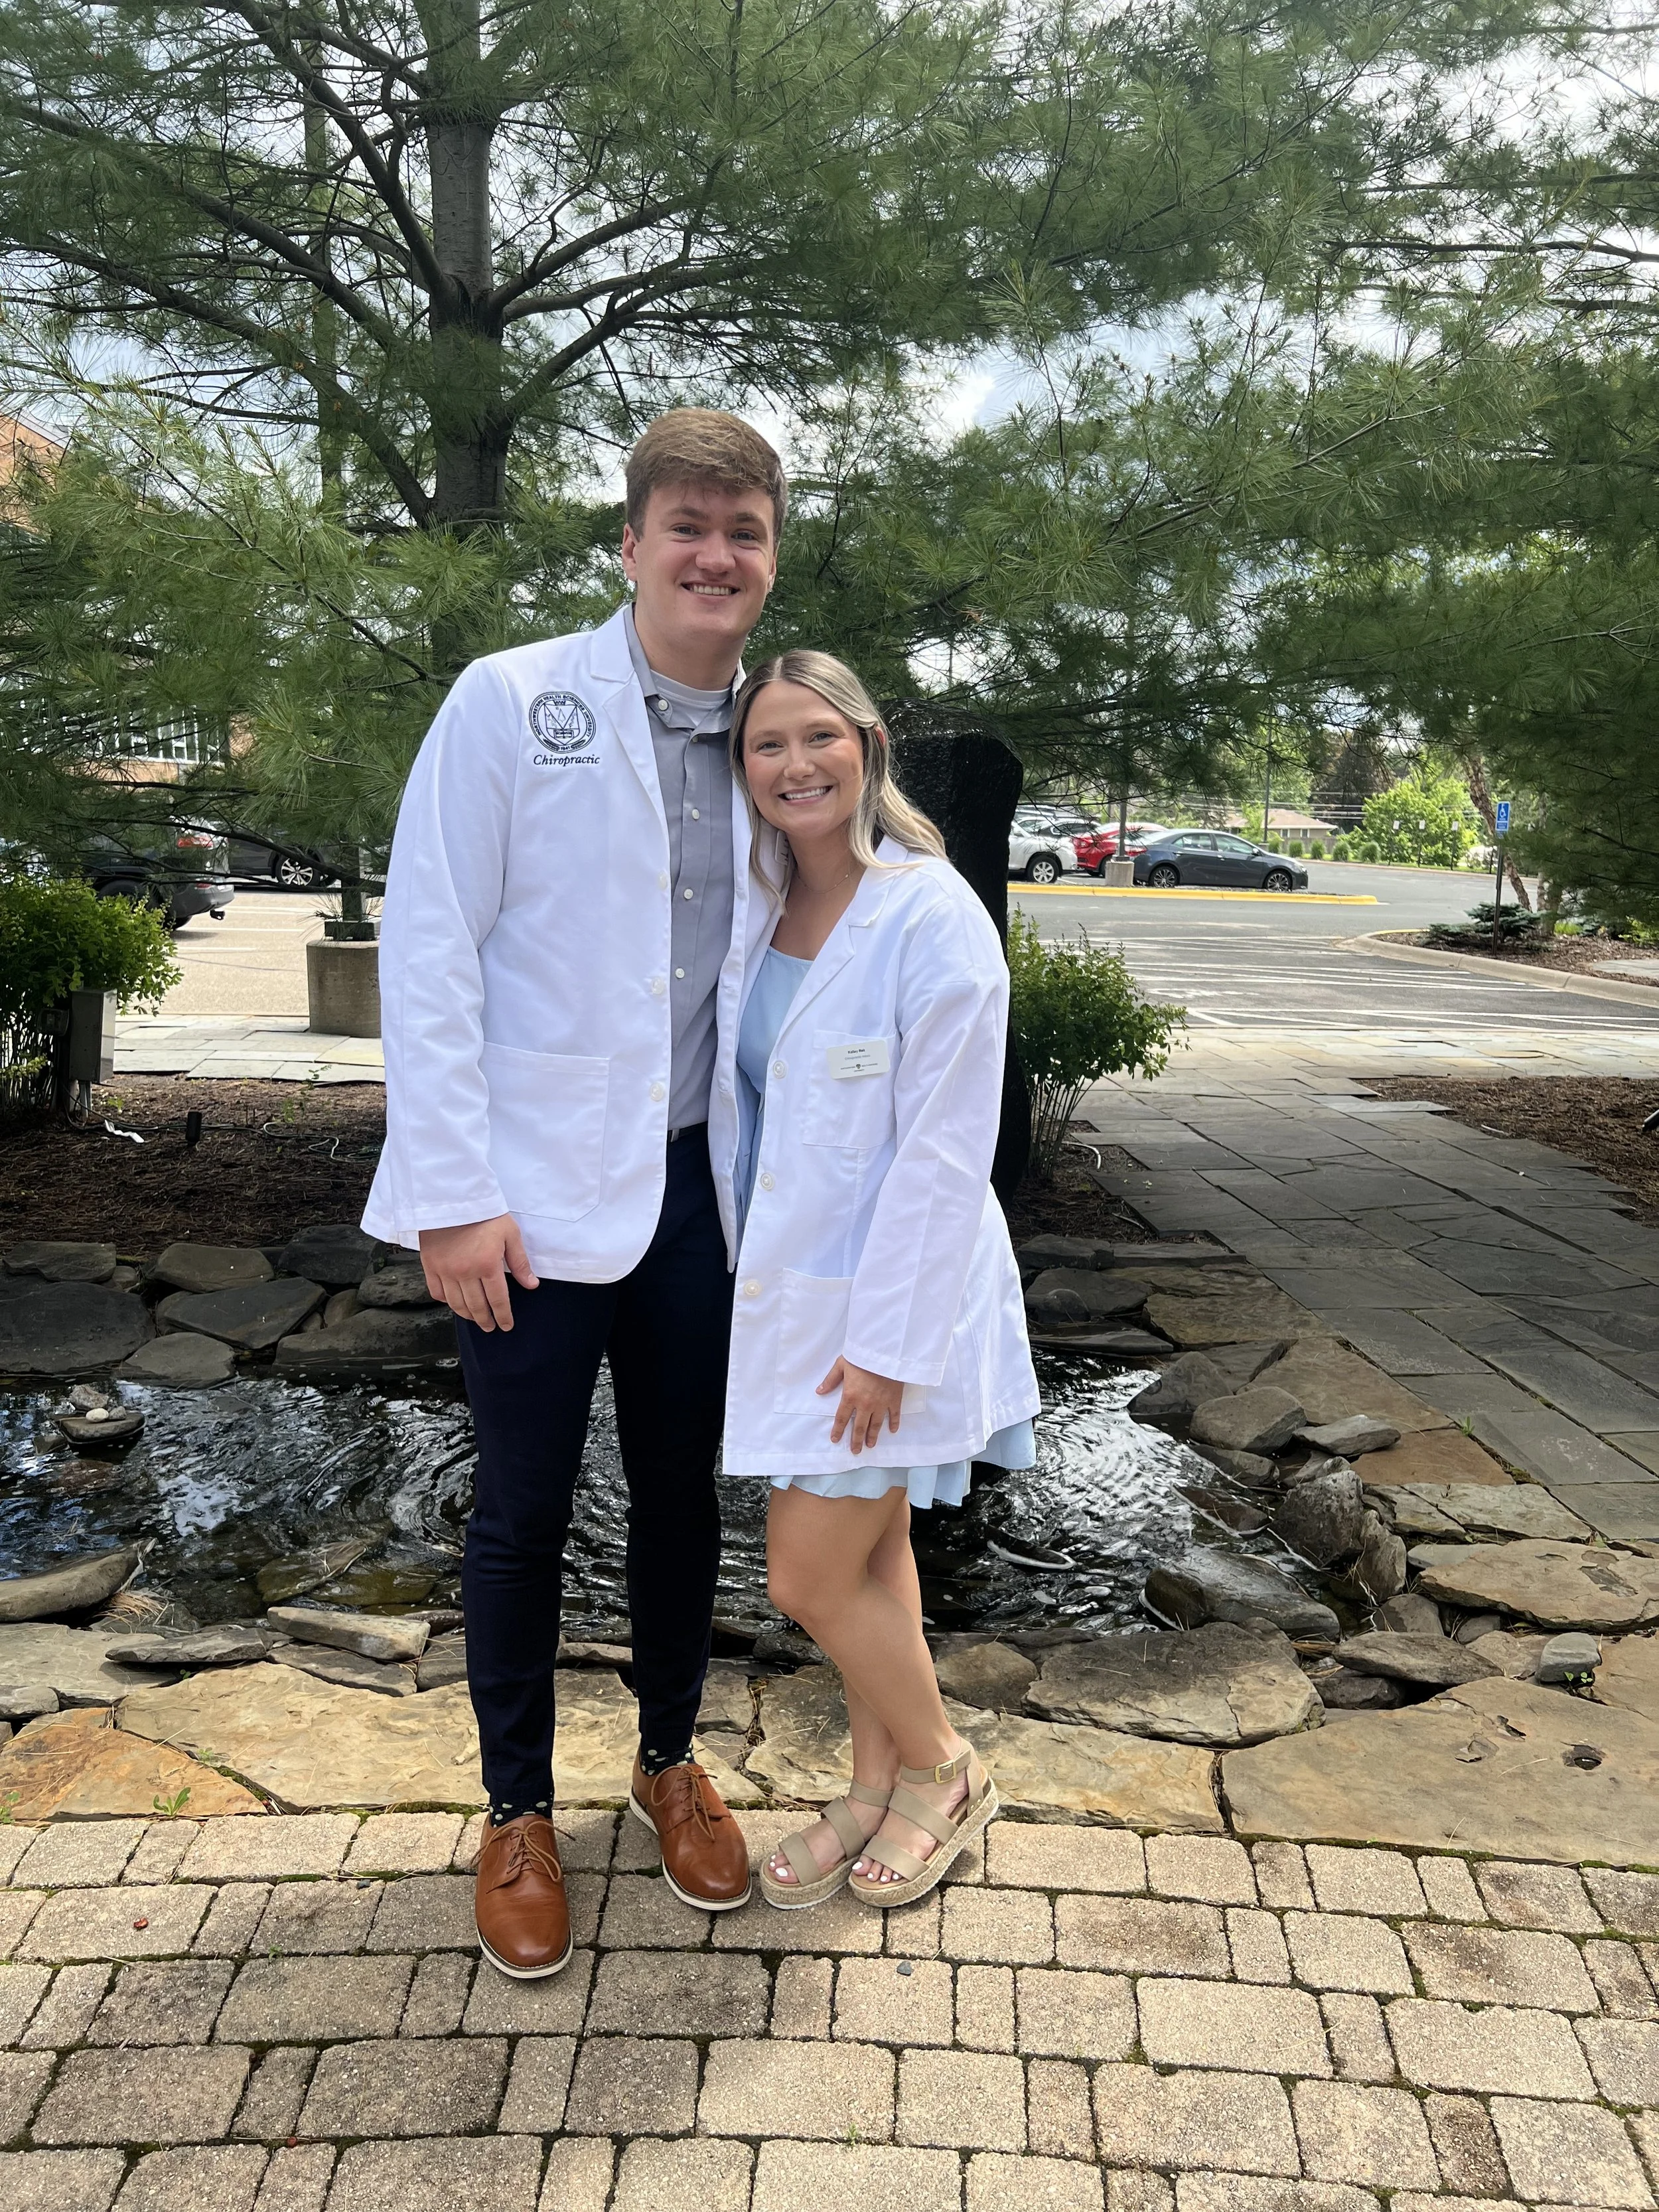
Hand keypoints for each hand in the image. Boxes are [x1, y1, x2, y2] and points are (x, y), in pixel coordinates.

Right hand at [418, 1215, 538, 1331]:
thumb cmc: (485, 1213)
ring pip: (457, 1303)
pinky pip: (437, 1292)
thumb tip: (531, 1285)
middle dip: (486, 1320)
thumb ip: (520, 1262)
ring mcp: (445, 1270)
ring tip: (476, 1319)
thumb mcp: (510, 1233)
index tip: (507, 1326)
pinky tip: (454, 1303)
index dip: (503, 1316)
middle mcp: (465, 1272)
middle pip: (477, 1306)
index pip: (498, 1300)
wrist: (452, 1197)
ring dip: (468, 1315)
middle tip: (491, 1327)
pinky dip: (447, 1302)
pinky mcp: (430, 1265)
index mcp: (487, 1265)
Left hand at [818, 1356, 902, 1454]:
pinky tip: (892, 1430)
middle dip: (856, 1440)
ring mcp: (881, 1404)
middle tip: (855, 1451)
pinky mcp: (894, 1400)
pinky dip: (894, 1423)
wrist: (885, 1353)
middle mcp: (865, 1404)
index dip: (838, 1430)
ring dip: (873, 1436)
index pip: (842, 1418)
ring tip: (870, 1445)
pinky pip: (894, 1415)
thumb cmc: (862, 1357)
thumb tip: (819, 1391)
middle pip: (860, 1427)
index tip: (835, 1439)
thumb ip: (831, 1380)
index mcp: (850, 1396)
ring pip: (876, 1425)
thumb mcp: (841, 1365)